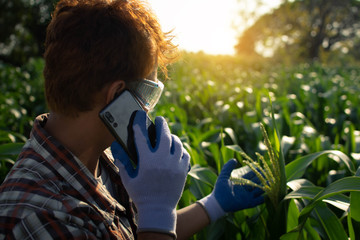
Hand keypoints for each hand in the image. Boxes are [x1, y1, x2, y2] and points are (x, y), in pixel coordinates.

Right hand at [111, 111, 189, 235]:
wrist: (158, 210)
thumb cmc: (141, 195)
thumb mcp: (128, 180)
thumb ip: (122, 163)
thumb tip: (115, 148)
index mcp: (147, 162)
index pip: (142, 139)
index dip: (139, 127)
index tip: (139, 118)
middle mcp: (162, 161)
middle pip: (164, 135)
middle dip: (162, 124)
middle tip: (160, 119)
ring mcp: (175, 165)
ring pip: (177, 143)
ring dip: (172, 136)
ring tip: (168, 134)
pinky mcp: (183, 170)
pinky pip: (185, 154)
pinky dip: (181, 149)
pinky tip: (176, 149)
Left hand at [198, 159, 263, 222]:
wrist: (218, 201)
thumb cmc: (220, 189)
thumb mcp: (224, 175)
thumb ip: (228, 167)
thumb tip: (234, 160)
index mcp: (240, 182)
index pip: (250, 175)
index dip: (255, 171)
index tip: (260, 167)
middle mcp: (245, 188)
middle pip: (256, 182)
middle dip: (262, 178)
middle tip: (268, 173)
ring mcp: (247, 196)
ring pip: (259, 190)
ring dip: (265, 186)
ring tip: (270, 181)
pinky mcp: (248, 203)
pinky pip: (259, 201)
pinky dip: (263, 198)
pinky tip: (267, 193)